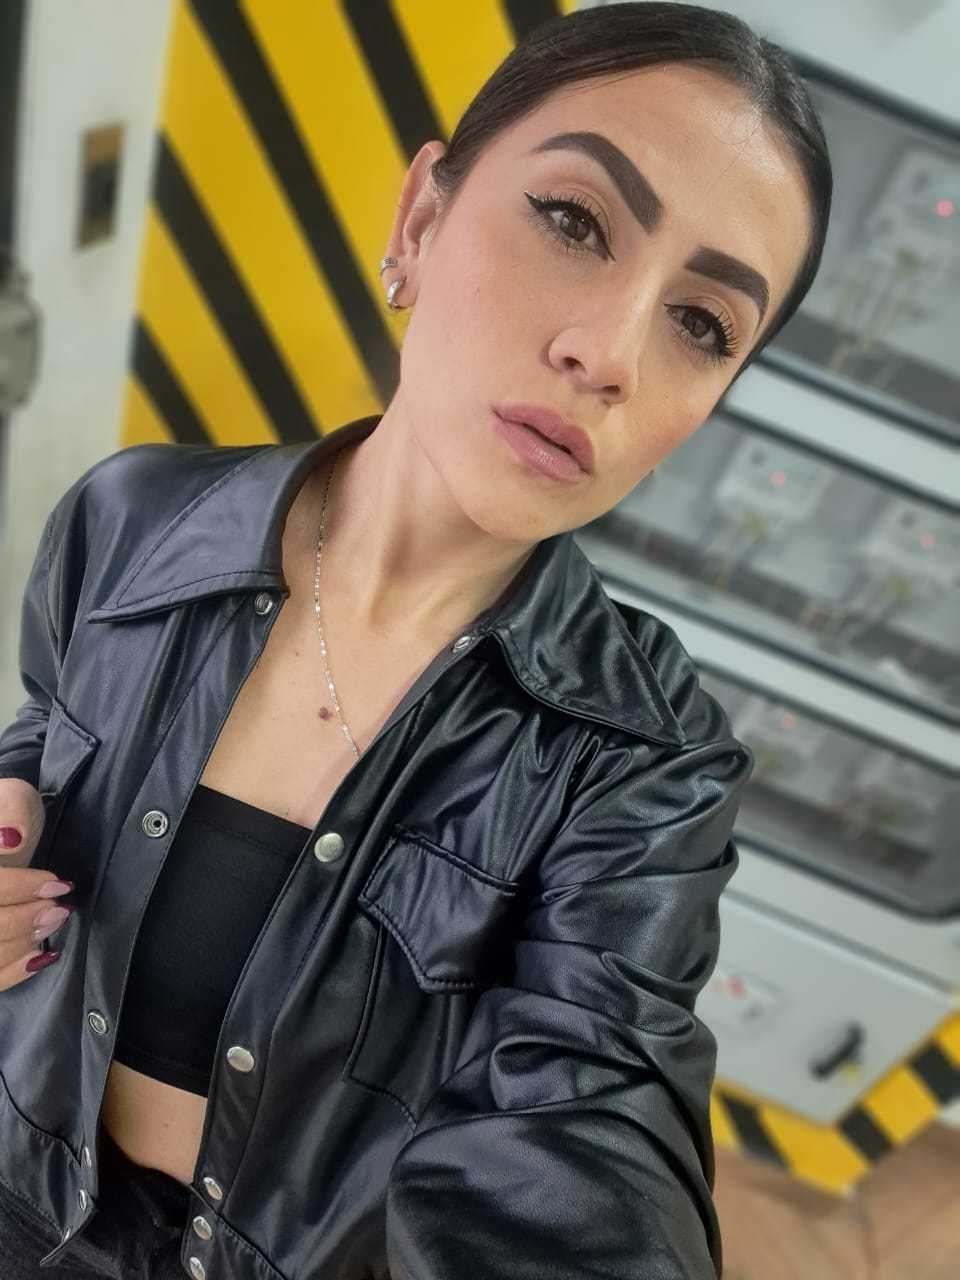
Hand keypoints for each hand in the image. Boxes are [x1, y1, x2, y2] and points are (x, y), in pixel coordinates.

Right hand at [0, 778, 72, 988]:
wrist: (6, 827)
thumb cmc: (8, 813)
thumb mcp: (10, 800)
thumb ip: (9, 814)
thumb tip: (10, 837)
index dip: (18, 888)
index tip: (56, 884)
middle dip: (20, 923)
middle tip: (60, 909)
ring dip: (20, 945)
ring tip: (55, 920)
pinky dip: (13, 971)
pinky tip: (41, 955)